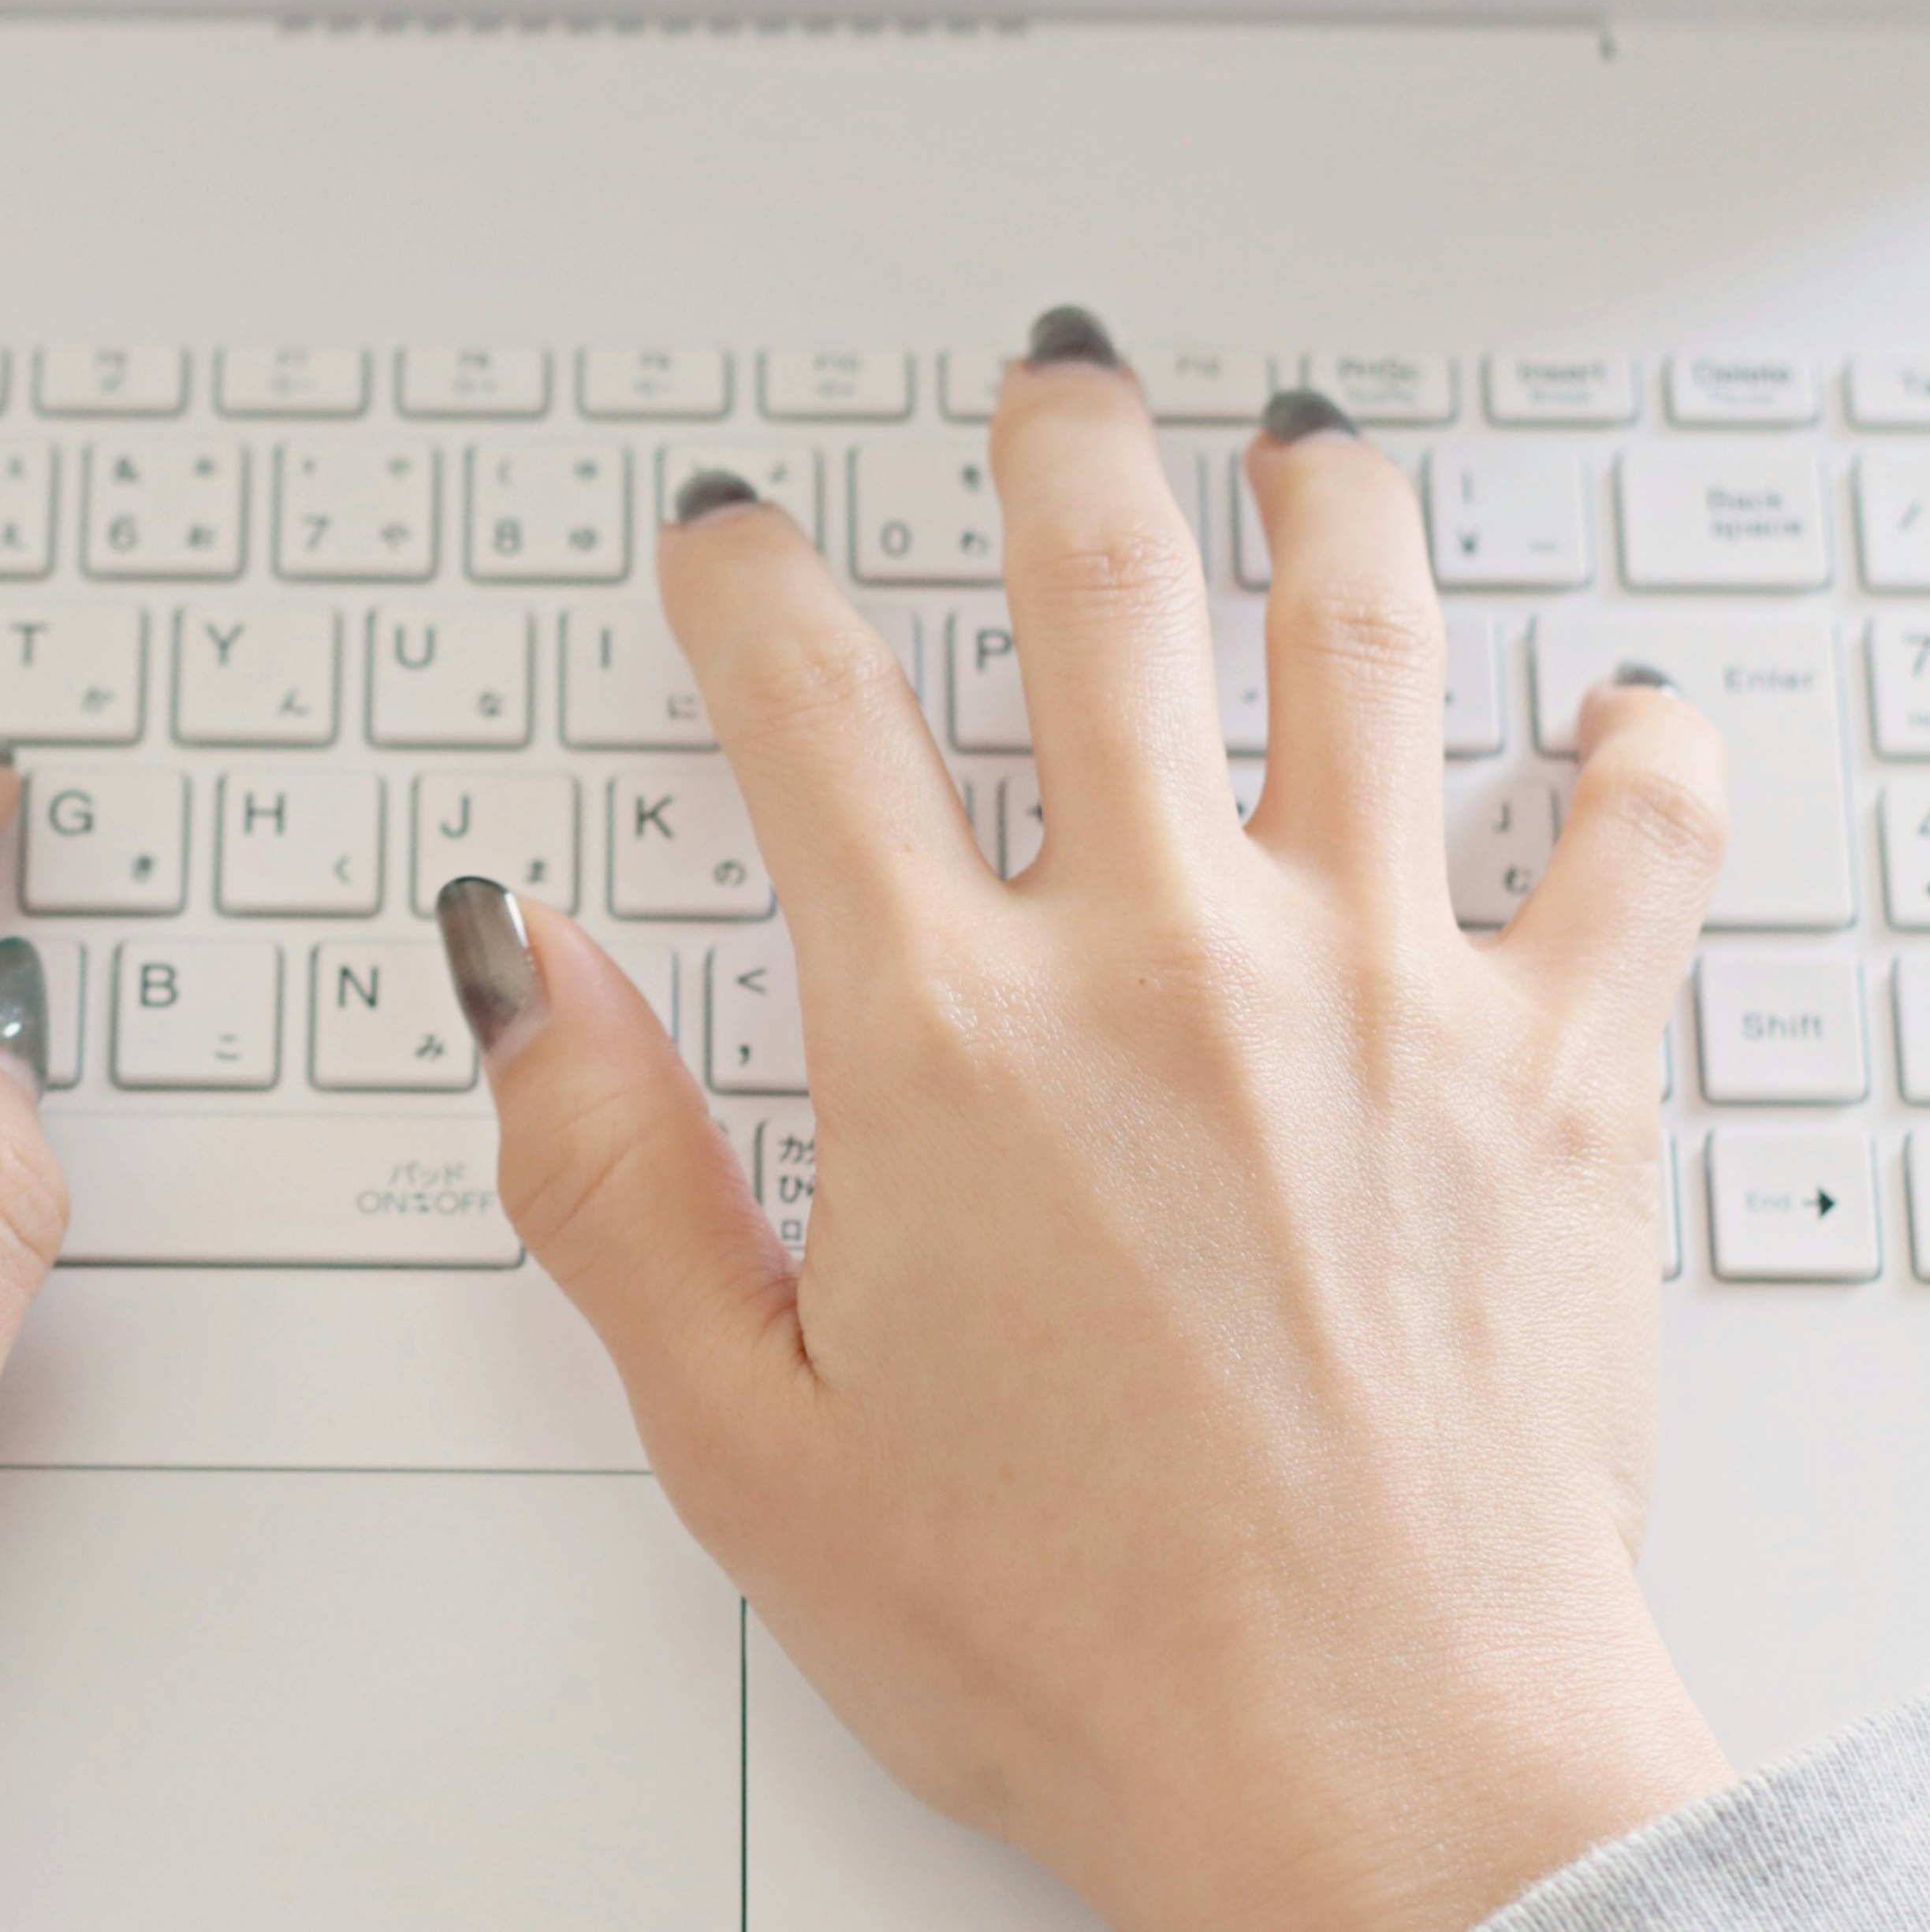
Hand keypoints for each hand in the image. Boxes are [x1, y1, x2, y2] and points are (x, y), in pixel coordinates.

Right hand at [437, 311, 1734, 1931]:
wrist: (1371, 1786)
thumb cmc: (1071, 1637)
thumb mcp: (747, 1440)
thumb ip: (609, 1180)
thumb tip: (528, 977)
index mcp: (951, 1048)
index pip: (807, 712)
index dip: (749, 584)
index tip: (736, 538)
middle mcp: (1168, 970)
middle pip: (1108, 599)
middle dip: (1061, 450)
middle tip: (1054, 381)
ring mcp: (1383, 1000)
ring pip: (1367, 645)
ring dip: (1325, 508)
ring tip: (1302, 445)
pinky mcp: (1559, 1075)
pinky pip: (1635, 842)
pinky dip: (1639, 748)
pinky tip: (1619, 704)